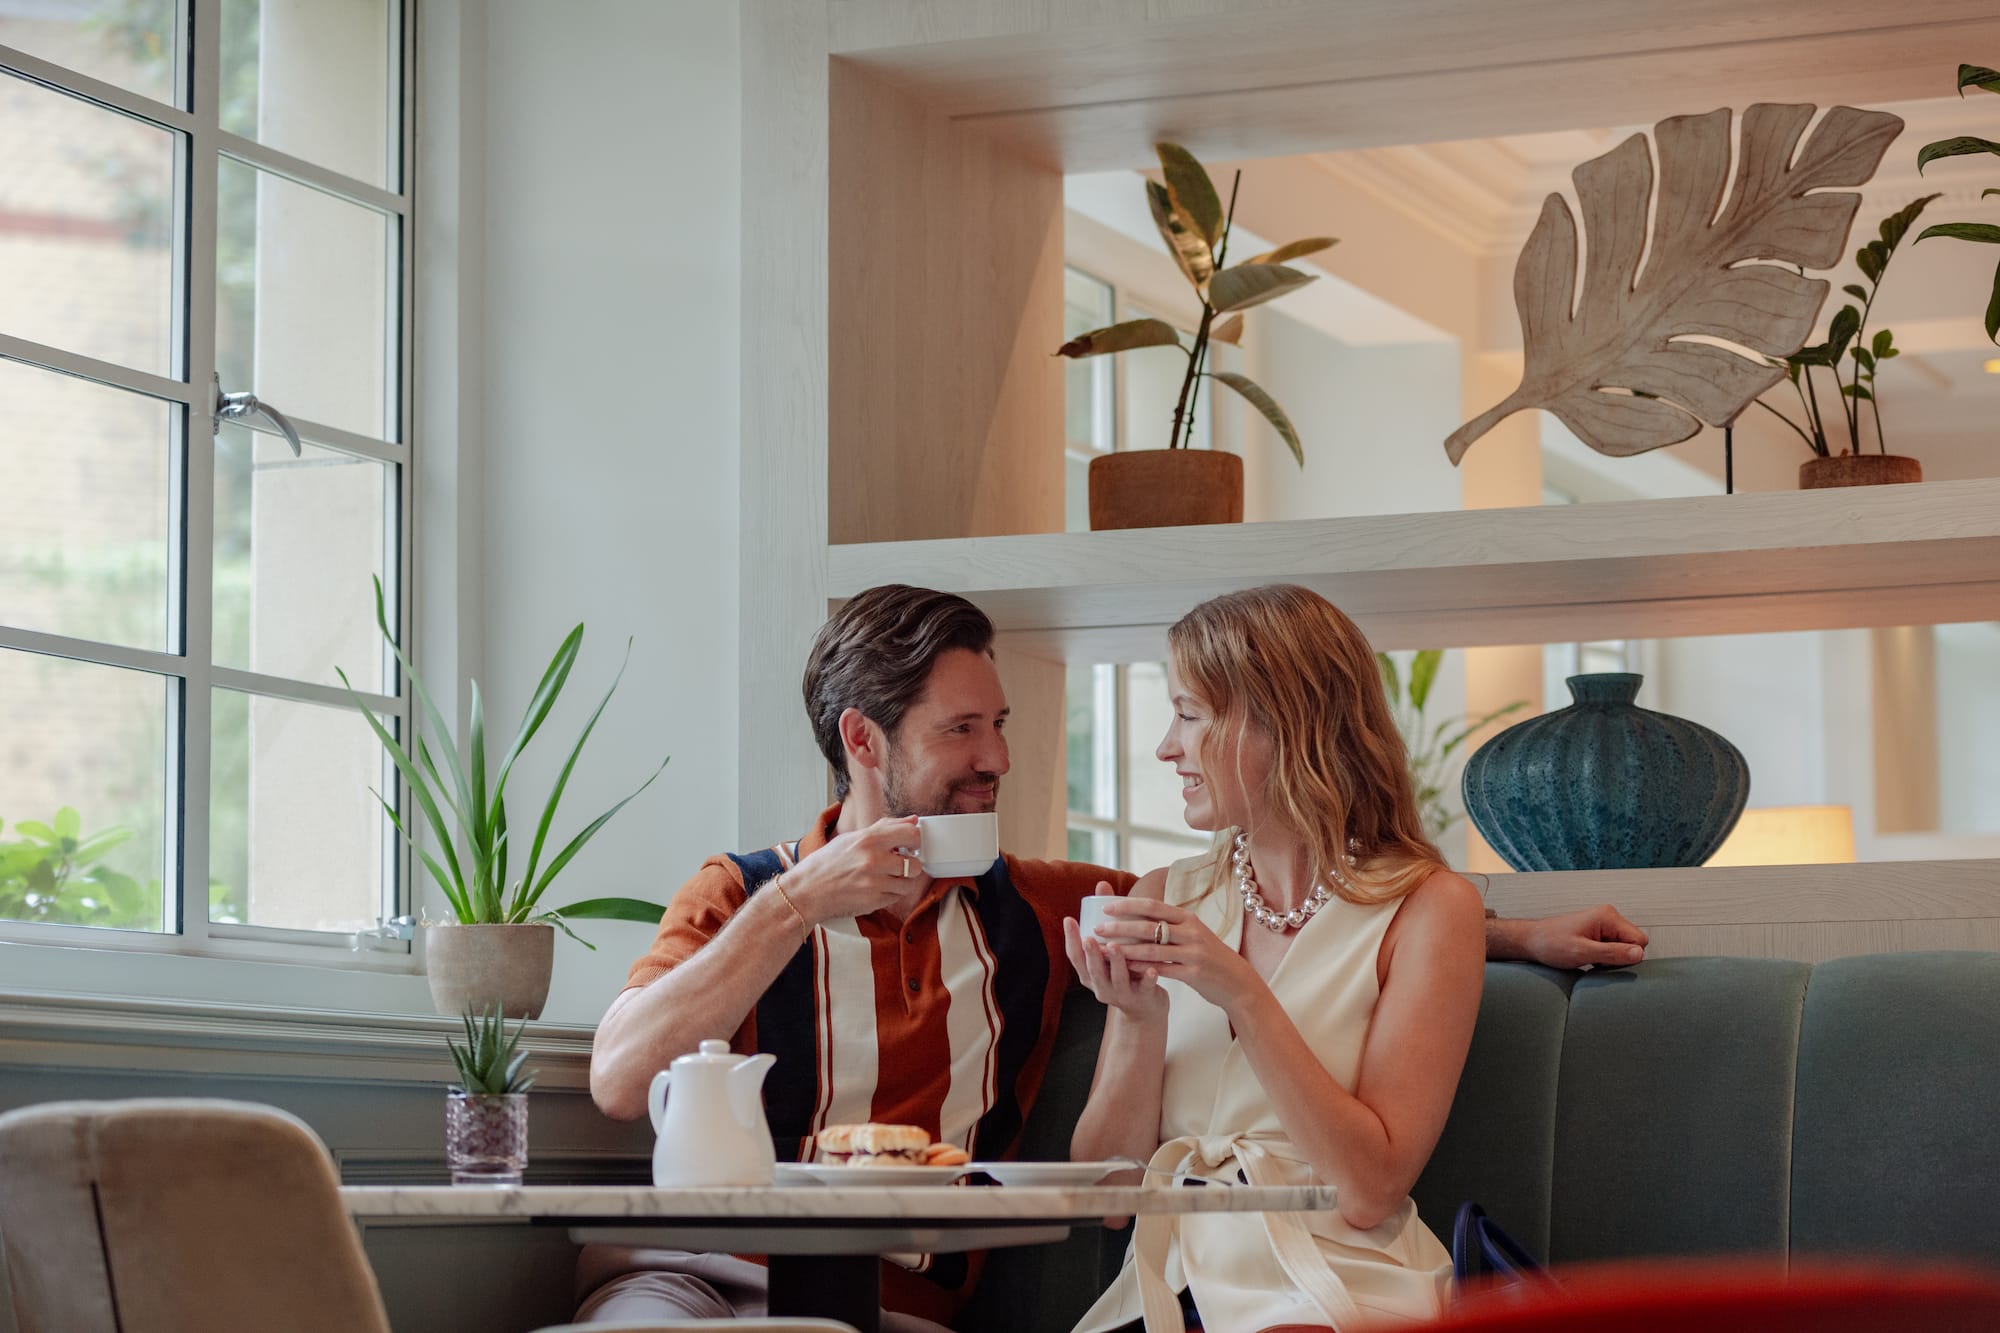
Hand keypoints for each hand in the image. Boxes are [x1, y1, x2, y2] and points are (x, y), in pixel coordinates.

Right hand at [783, 816, 925, 923]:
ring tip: (888, 877)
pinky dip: (891, 893)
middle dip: (911, 865)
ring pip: (909, 884)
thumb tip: (913, 821)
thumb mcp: (852, 838)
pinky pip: (896, 897)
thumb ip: (885, 827)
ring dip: (902, 881)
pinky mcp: (874, 902)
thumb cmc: (826, 863)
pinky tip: (877, 888)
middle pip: (915, 864)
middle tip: (900, 864)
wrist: (807, 892)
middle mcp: (873, 860)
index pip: (911, 834)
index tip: (911, 844)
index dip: (915, 840)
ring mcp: (875, 883)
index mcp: (868, 839)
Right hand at [1064, 886, 1167, 1021]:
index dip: (1070, 939)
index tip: (1069, 919)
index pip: (1075, 957)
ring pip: (1116, 979)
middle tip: (1090, 937)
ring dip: (1116, 963)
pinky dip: (1147, 979)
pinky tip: (1152, 969)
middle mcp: (1101, 986)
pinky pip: (1144, 989)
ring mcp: (1121, 995)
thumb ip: (1107, 920)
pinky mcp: (1141, 998)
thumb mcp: (1112, 950)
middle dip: (1091, 953)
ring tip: (1116, 948)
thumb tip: (1102, 884)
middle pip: (1092, 970)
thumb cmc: (1126, 970)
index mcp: (1090, 973)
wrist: (1145, 1006)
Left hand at [1088, 897, 1262, 1019]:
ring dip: (1126, 948)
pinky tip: (1125, 967)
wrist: (1235, 981)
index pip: (1153, 906)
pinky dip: (1141, 967)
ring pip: (1152, 948)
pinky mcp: (1194, 973)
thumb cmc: (1208, 955)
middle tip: (1098, 928)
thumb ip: (1170, 923)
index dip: (1128, 905)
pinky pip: (1161, 969)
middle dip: (1120, 926)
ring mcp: (1193, 952)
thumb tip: (1140, 912)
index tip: (1106, 906)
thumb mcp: (1193, 932)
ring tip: (1106, 949)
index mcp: (1188, 917)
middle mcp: (1191, 931)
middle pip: (1149, 925)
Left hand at [1521, 904, 1647, 968]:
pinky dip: (1604, 957)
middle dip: (1619, 957)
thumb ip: (1612, 953)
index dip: (1627, 956)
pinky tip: (1588, 958)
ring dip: (1610, 958)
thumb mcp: (1582, 952)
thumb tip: (1639, 954)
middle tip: (1595, 960)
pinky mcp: (1598, 932)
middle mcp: (1609, 916)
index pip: (1639, 940)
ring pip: (1624, 948)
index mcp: (1608, 916)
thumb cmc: (1551, 944)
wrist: (1531, 941)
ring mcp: (1603, 924)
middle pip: (1633, 943)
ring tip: (1589, 958)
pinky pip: (1614, 948)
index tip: (1606, 961)